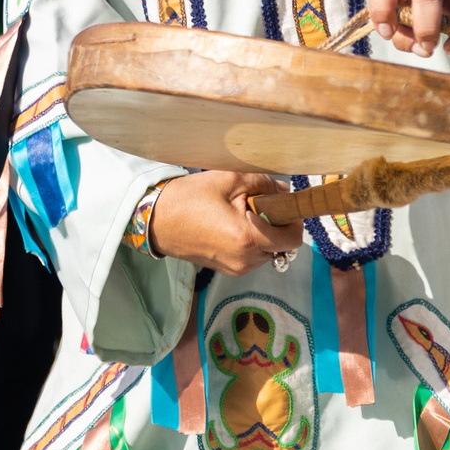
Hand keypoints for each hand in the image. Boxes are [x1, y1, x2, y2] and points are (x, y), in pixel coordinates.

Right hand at [142, 171, 303, 274]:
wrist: (156, 219)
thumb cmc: (189, 198)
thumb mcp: (230, 180)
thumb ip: (264, 185)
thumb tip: (284, 193)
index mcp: (248, 238)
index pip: (293, 239)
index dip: (293, 220)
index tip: (281, 205)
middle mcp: (245, 260)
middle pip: (282, 246)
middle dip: (276, 225)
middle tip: (255, 206)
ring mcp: (235, 268)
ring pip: (267, 252)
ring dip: (263, 234)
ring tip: (239, 215)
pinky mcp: (226, 270)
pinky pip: (251, 257)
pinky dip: (249, 242)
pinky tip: (229, 226)